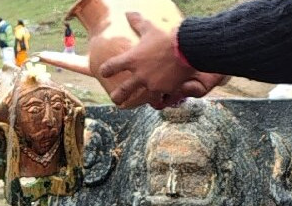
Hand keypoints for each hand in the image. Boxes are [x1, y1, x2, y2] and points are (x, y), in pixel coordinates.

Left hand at [97, 12, 224, 108]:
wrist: (187, 48)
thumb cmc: (167, 36)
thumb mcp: (150, 28)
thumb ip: (137, 22)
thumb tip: (128, 13)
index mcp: (132, 59)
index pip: (112, 67)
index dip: (106, 70)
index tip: (104, 72)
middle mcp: (139, 74)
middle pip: (122, 91)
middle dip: (117, 96)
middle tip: (114, 100)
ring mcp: (152, 84)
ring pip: (139, 98)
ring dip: (133, 102)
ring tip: (130, 106)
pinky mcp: (165, 90)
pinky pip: (158, 97)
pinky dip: (156, 98)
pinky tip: (155, 100)